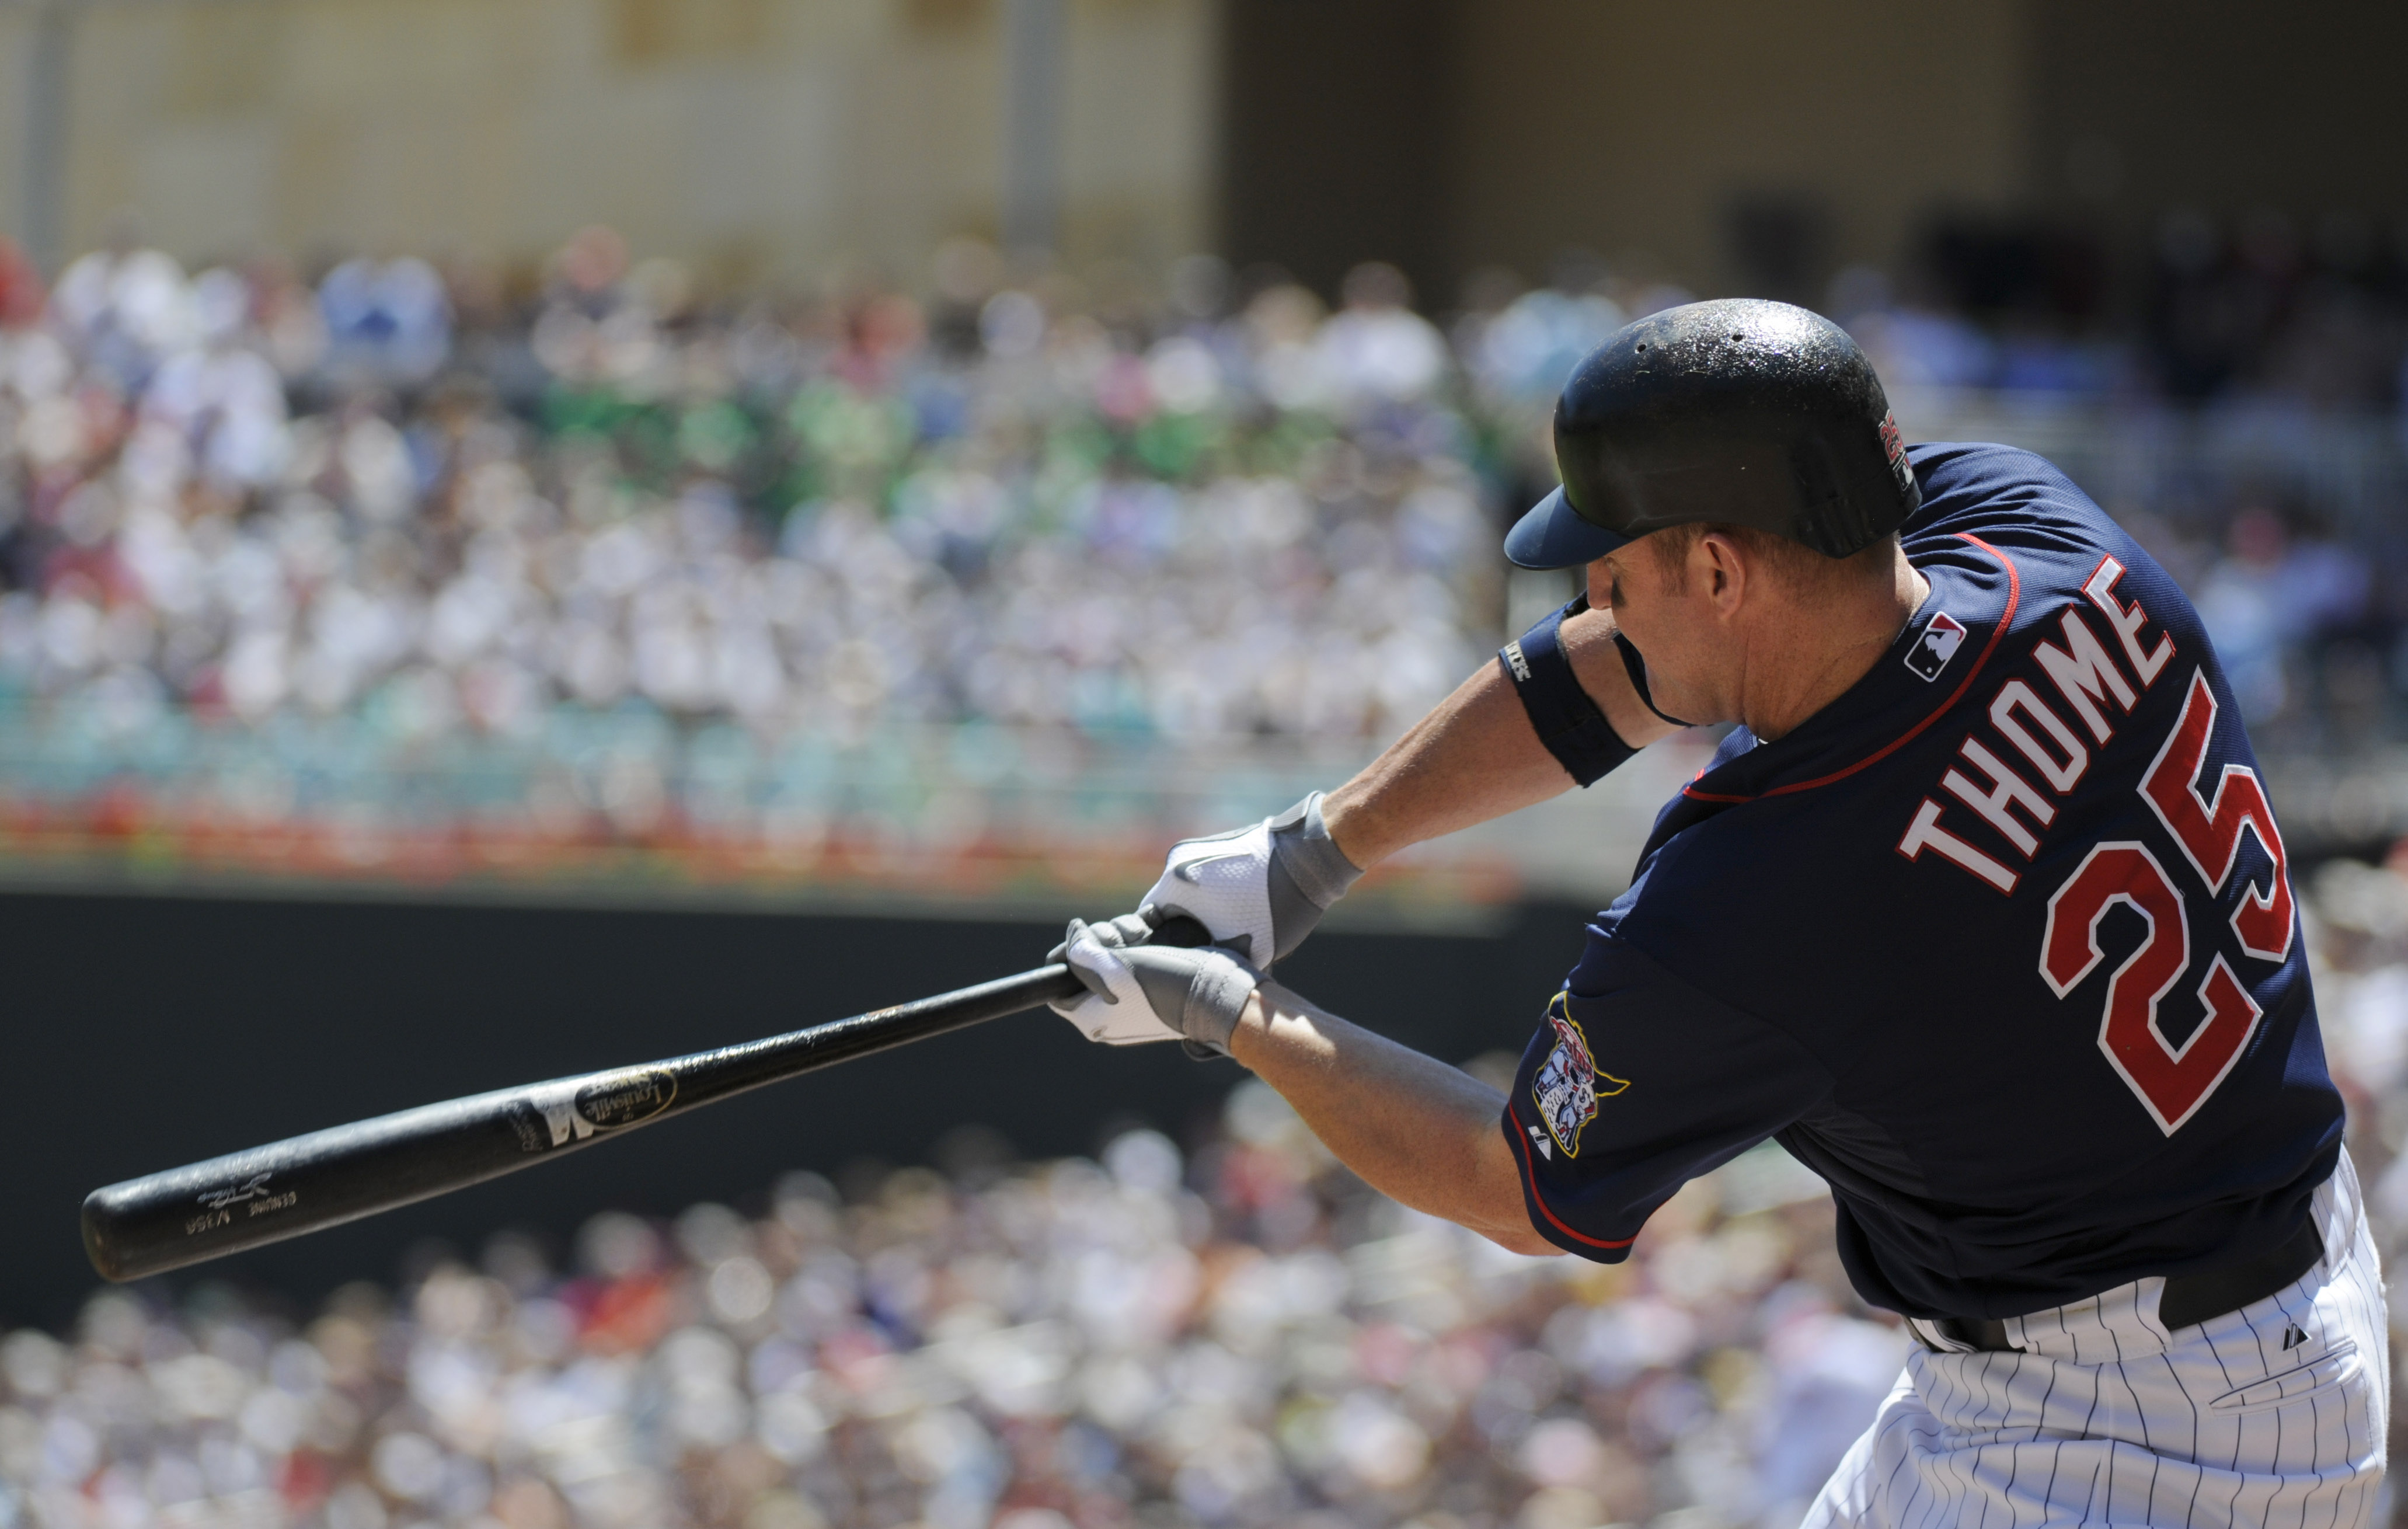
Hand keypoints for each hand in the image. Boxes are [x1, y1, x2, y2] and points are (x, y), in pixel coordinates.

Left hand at [1048, 912, 1262, 1050]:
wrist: (1220, 993)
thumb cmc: (1165, 986)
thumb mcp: (1113, 968)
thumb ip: (1081, 952)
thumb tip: (1074, 933)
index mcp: (1091, 1018)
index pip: (1058, 984)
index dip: (1068, 956)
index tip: (1088, 944)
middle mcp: (1110, 1008)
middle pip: (1088, 960)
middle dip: (1105, 940)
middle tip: (1127, 944)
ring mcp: (1134, 994)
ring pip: (1115, 949)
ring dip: (1129, 932)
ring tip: (1149, 938)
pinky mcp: (1156, 978)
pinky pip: (1138, 949)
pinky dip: (1146, 933)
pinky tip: (1157, 927)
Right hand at [1138, 792, 1361, 964]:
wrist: (1311, 855)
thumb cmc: (1276, 904)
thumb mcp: (1248, 950)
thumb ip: (1219, 965)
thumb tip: (1210, 981)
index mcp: (1173, 885)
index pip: (1145, 924)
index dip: (1157, 949)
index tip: (1172, 967)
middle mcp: (1178, 861)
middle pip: (1166, 907)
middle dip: (1181, 932)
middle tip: (1199, 955)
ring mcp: (1199, 848)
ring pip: (1188, 892)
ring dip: (1199, 914)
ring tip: (1222, 935)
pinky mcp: (1221, 843)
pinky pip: (1206, 877)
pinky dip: (1214, 896)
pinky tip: (1237, 912)